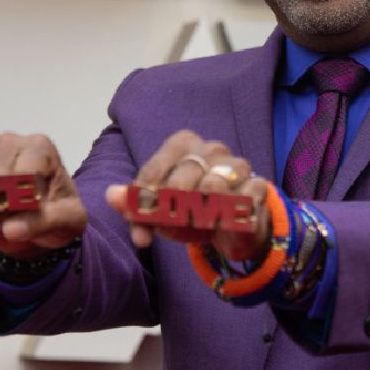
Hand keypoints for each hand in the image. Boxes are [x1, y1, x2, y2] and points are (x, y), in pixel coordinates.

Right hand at [0, 132, 87, 258]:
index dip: (20, 199)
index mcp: (39, 147)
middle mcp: (9, 143)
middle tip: (7, 221)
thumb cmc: (58, 212)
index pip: (21, 170)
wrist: (40, 221)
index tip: (26, 212)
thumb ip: (46, 222)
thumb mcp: (69, 221)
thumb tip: (11, 228)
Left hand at [105, 130, 270, 260]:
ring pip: (212, 188)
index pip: (154, 169)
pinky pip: (238, 203)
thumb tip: (111, 196)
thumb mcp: (159, 210)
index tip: (138, 221)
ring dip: (199, 215)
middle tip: (167, 226)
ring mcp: (237, 165)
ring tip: (196, 224)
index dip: (143, 198)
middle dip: (169, 210)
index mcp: (183, 143)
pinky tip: (222, 225)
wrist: (234, 226)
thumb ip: (134, 205)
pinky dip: (227, 219)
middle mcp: (211, 148)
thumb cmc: (191, 209)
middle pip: (180, 180)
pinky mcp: (258, 186)